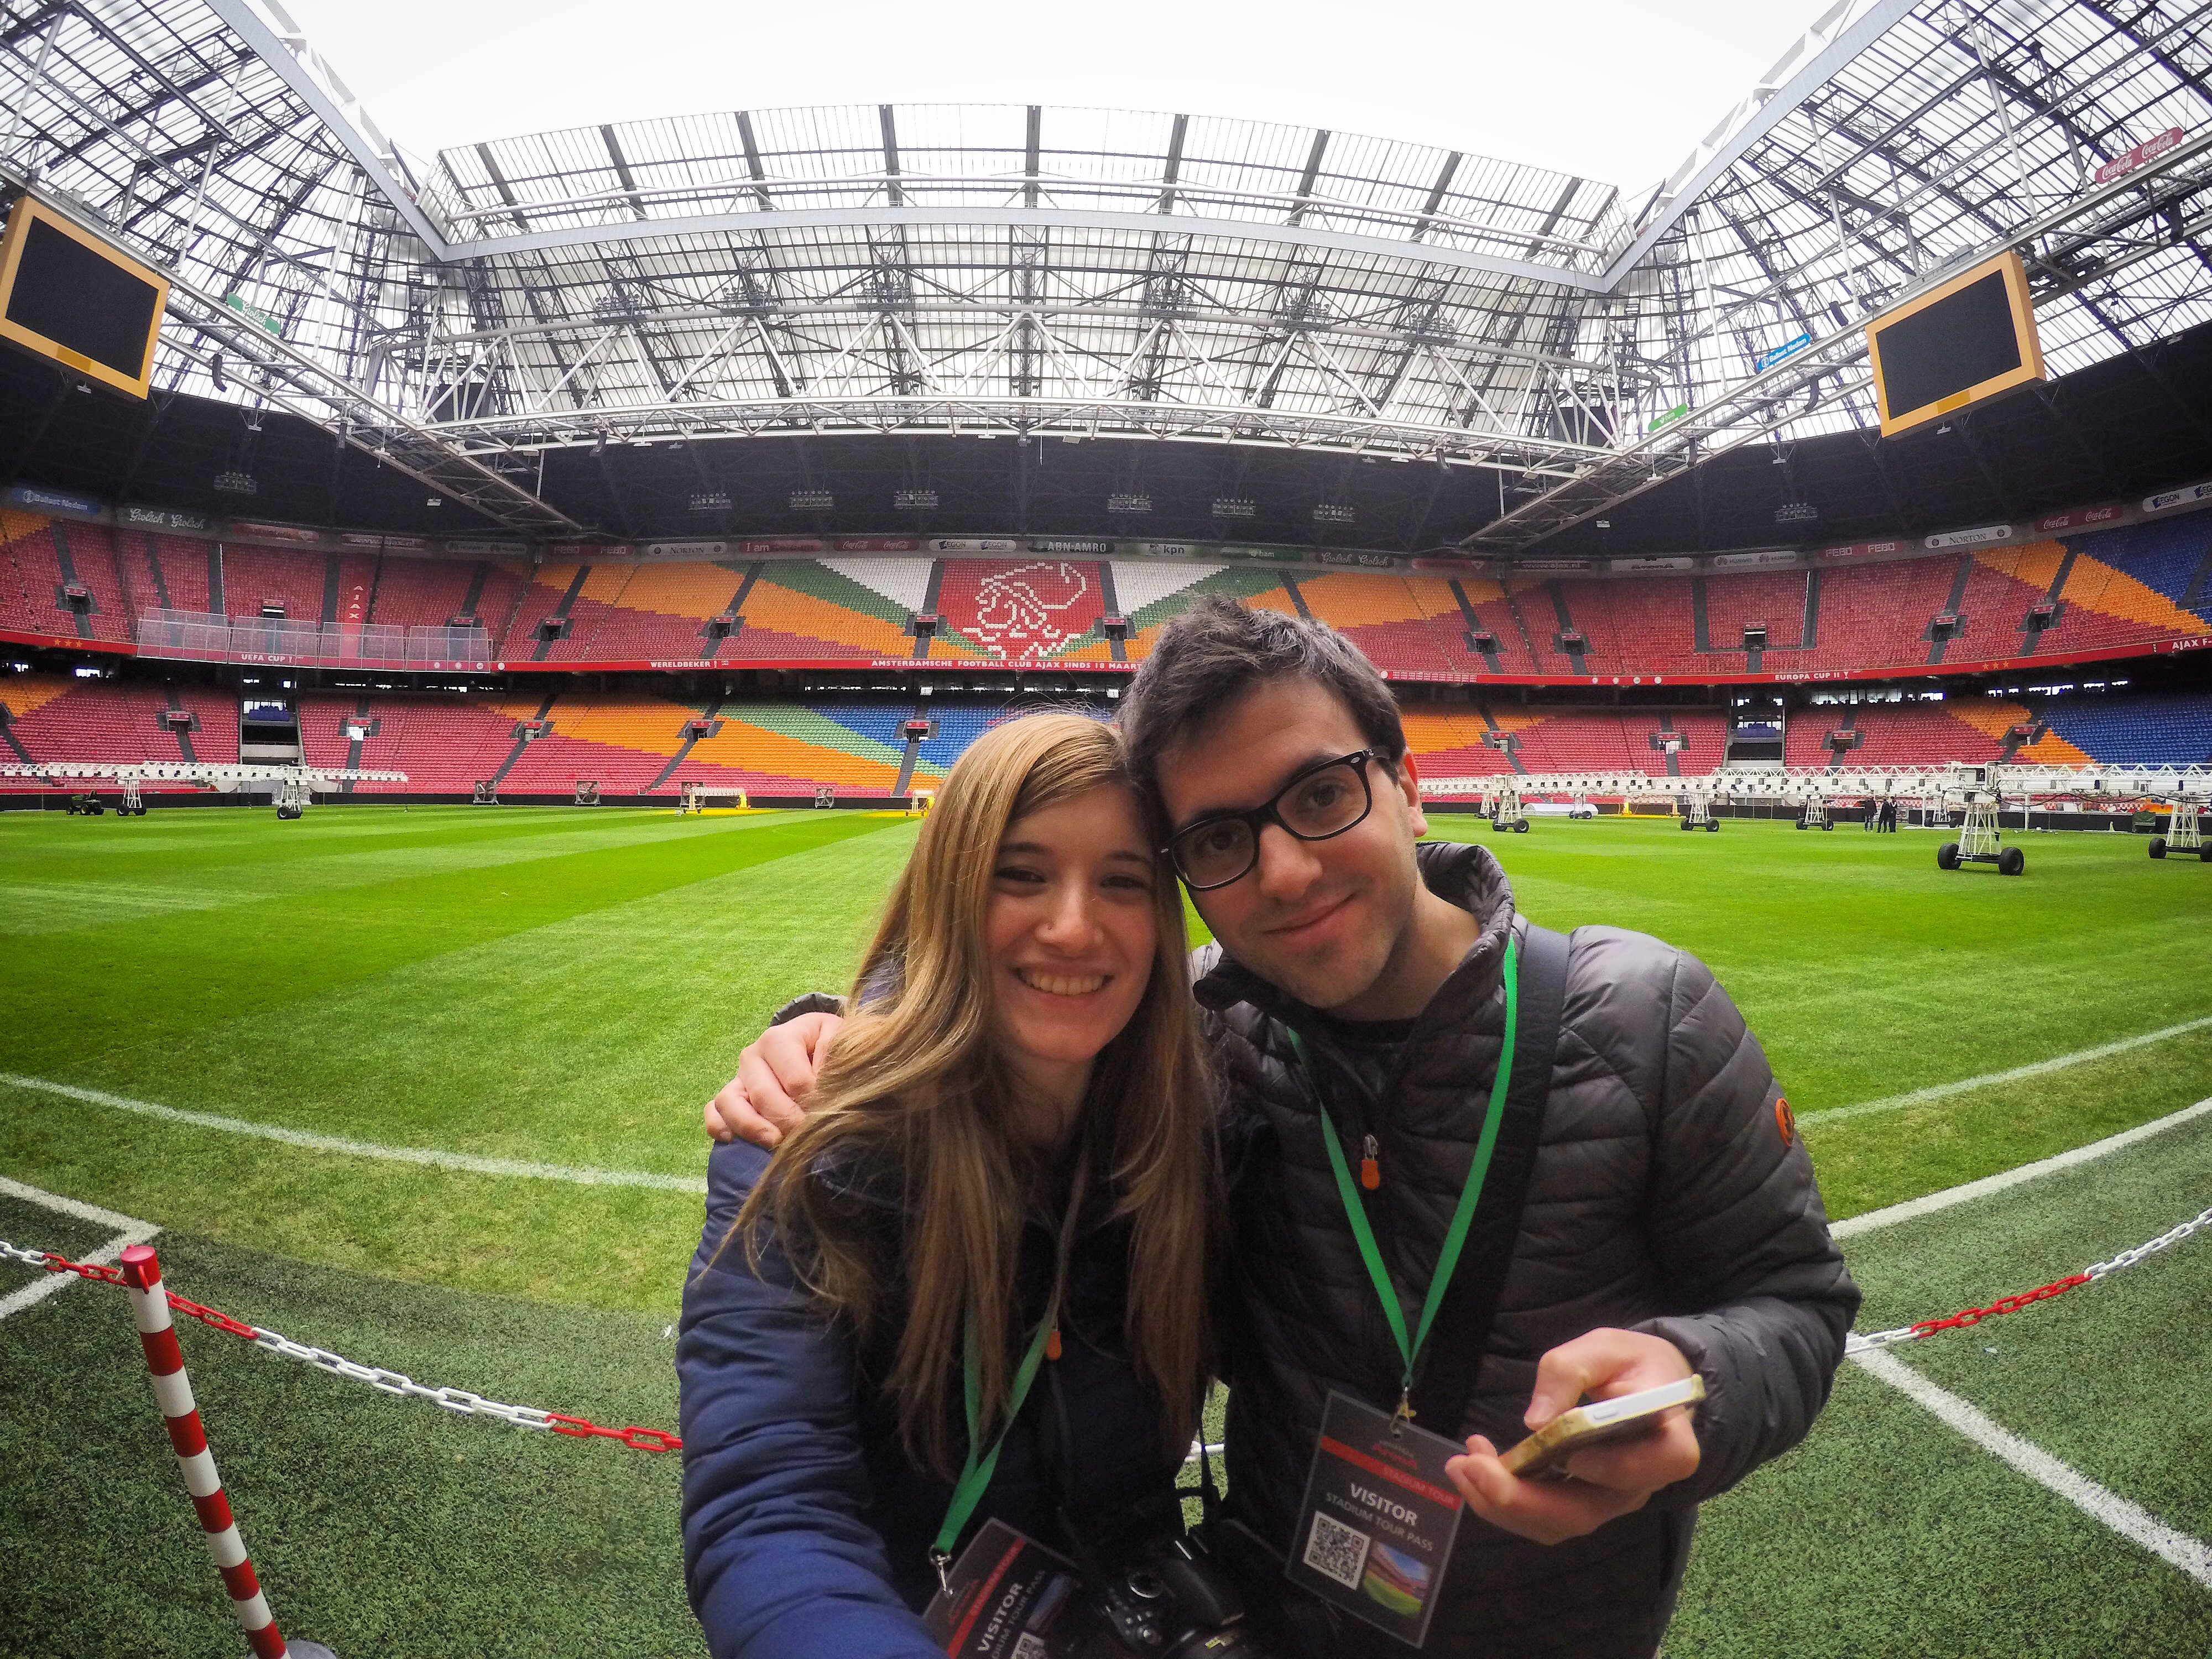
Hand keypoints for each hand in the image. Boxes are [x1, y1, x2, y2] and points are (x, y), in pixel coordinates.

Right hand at [702, 1012, 843, 1146]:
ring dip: (752, 1127)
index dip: (813, 1103)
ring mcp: (738, 1077)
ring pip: (729, 1103)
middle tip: (809, 1136)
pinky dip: (720, 1127)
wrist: (814, 1043)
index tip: (830, 1116)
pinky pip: (714, 1113)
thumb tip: (822, 1085)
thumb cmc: (828, 1045)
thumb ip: (834, 1055)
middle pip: (764, 1095)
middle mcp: (752, 1056)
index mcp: (779, 1038)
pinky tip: (735, 1141)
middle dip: (788, 1121)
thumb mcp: (838, 1039)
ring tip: (776, 1143)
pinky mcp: (729, 1097)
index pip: (795, 1080)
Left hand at [1442, 1329, 1700, 1545]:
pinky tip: (1473, 1468)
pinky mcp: (1581, 1500)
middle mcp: (1639, 1484)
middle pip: (1586, 1512)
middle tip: (1470, 1466)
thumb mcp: (1605, 1347)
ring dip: (1501, 1503)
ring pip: (1557, 1523)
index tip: (1568, 1454)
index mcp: (1667, 1440)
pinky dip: (1504, 1499)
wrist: (1646, 1384)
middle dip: (1520, 1499)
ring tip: (1459, 1466)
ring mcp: (1608, 1499)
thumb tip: (1536, 1421)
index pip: (1658, 1466)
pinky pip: (1544, 1516)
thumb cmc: (1631, 1364)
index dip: (1614, 1468)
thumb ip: (1570, 1372)